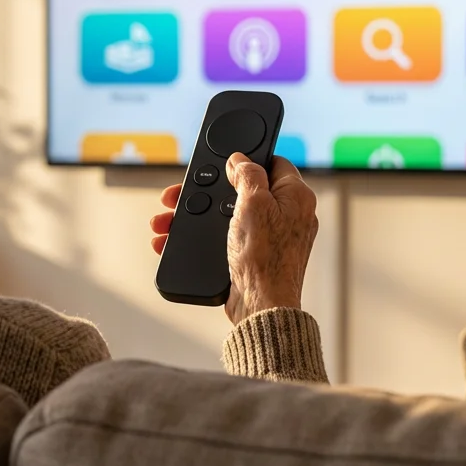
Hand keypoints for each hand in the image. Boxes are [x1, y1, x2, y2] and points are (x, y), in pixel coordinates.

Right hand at [150, 153, 317, 324]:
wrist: (260, 306)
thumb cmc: (264, 257)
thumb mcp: (254, 202)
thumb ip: (248, 174)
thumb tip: (240, 160)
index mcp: (296, 197)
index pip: (274, 163)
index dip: (247, 161)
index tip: (224, 164)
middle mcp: (288, 216)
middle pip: (244, 190)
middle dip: (209, 192)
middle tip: (183, 194)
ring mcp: (271, 237)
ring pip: (229, 215)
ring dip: (198, 216)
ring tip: (169, 220)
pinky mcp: (255, 256)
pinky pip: (226, 238)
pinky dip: (204, 237)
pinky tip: (179, 239)